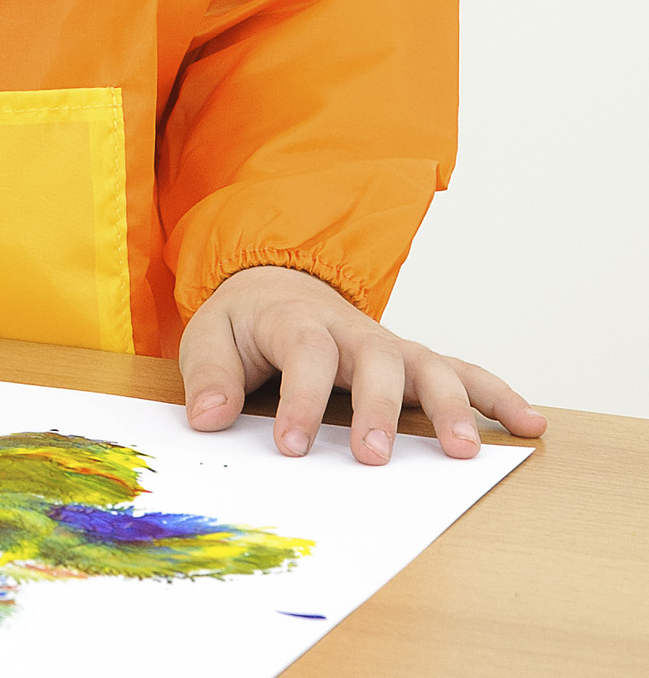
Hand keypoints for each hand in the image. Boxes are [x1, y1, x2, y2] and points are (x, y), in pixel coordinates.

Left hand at [180, 265, 546, 463]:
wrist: (274, 282)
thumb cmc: (245, 323)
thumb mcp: (208, 336)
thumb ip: (210, 376)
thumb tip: (209, 419)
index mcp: (294, 318)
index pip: (302, 351)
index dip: (299, 399)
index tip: (290, 448)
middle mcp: (349, 329)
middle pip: (373, 357)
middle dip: (377, 406)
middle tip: (373, 456)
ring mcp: (386, 344)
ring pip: (425, 363)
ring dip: (449, 405)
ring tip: (466, 452)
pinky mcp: (411, 360)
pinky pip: (461, 371)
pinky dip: (498, 394)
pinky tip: (530, 424)